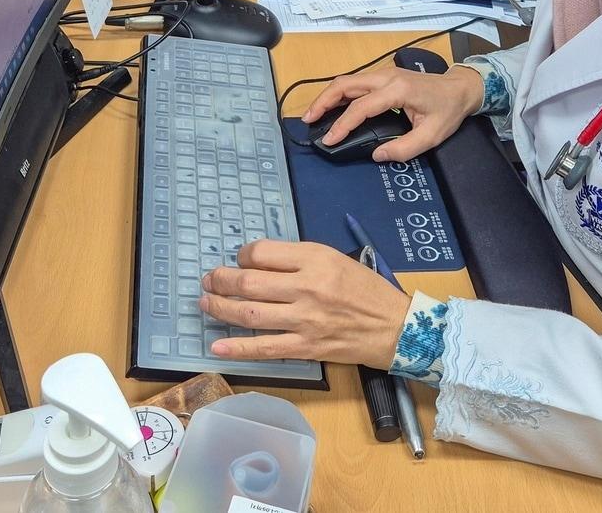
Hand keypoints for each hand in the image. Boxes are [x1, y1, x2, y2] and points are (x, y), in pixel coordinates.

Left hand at [200, 241, 409, 368]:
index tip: (239, 261)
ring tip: (206, 304)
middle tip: (209, 281)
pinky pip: (265, 348)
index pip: (261, 253)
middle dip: (221, 281)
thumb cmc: (365, 289)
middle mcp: (307, 287)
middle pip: (249, 282)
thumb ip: (298, 259)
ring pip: (250, 314)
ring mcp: (305, 320)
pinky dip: (238, 348)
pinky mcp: (306, 348)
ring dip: (221, 309)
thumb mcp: (335, 259)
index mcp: (315, 258)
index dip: (242, 256)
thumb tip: (258, 263)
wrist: (395, 327)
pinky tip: (217, 346)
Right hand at [301, 65, 483, 162]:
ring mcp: (383, 73)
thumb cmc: (448, 111)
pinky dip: (339, 93)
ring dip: (328, 96)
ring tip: (314, 114)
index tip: (330, 140)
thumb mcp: (431, 136)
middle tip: (308, 120)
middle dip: (323, 102)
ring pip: (347, 80)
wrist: (460, 88)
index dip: (342, 125)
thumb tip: (377, 155)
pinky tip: (331, 106)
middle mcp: (386, 77)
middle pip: (345, 84)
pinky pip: (355, 82)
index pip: (360, 108)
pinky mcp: (383, 76)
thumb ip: (404, 148)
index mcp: (398, 91)